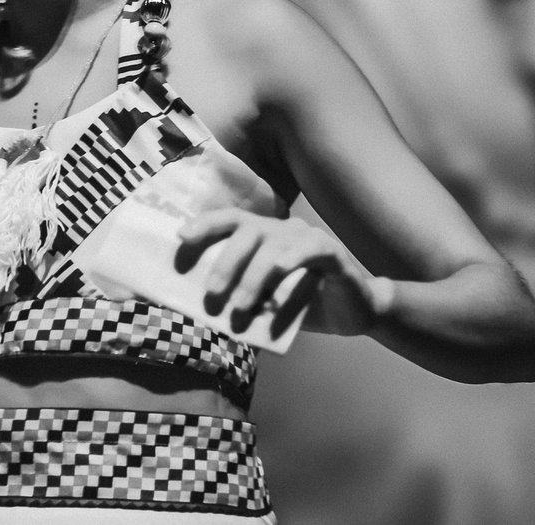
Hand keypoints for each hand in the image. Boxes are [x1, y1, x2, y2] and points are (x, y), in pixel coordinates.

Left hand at [177, 208, 393, 339]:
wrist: (353, 313)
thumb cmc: (301, 306)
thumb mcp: (264, 302)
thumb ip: (238, 298)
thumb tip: (198, 313)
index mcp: (262, 235)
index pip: (229, 221)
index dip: (205, 224)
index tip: (181, 237)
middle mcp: (282, 229)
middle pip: (247, 231)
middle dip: (225, 263)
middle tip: (211, 295)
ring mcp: (308, 237)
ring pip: (274, 246)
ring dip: (254, 277)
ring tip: (240, 308)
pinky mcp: (333, 252)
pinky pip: (311, 250)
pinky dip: (293, 259)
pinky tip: (280, 271)